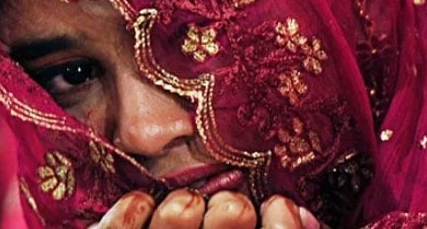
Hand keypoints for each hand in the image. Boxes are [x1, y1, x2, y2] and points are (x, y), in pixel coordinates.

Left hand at [88, 189, 324, 228]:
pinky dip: (137, 207)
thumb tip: (298, 215)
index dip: (281, 220)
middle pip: (232, 214)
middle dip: (232, 209)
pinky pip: (128, 216)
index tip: (277, 206)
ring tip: (186, 213)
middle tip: (229, 213)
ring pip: (180, 211)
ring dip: (185, 206)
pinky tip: (145, 212)